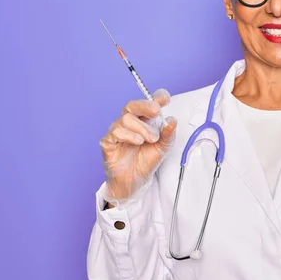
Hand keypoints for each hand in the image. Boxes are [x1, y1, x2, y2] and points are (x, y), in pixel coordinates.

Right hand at [99, 88, 176, 202]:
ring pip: (126, 118)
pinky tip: (138, 141)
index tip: (165, 98)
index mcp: (143, 120)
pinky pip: (115, 132)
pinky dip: (129, 135)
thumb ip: (168, 134)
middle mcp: (129, 123)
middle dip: (145, 105)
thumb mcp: (163, 148)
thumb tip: (172, 120)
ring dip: (141, 127)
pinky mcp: (108, 142)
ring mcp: (117, 131)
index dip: (156, 97)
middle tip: (157, 112)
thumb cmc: (146, 161)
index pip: (147, 103)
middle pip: (132, 105)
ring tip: (150, 139)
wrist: (134, 182)